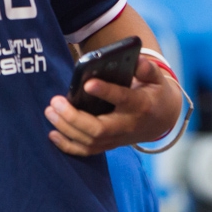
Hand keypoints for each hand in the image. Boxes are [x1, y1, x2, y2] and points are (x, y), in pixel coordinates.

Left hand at [44, 57, 183, 155]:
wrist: (161, 120)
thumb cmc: (154, 92)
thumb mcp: (156, 78)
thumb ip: (147, 69)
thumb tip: (136, 60)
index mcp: (140, 105)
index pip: (123, 99)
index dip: (106, 92)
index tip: (87, 84)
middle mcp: (127, 125)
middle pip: (99, 129)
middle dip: (74, 117)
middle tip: (55, 101)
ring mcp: (117, 139)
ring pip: (90, 141)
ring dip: (66, 129)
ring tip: (49, 111)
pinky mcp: (109, 145)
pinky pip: (87, 151)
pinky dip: (68, 146)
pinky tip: (52, 134)